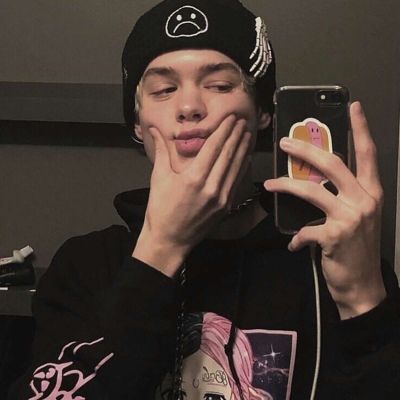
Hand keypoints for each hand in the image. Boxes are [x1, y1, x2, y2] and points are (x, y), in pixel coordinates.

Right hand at [133, 115, 251, 276]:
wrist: (170, 239)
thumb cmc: (160, 209)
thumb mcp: (158, 178)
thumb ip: (161, 151)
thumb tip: (153, 128)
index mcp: (193, 177)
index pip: (213, 147)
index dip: (224, 130)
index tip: (231, 118)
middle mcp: (211, 186)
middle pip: (228, 155)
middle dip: (236, 135)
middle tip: (243, 120)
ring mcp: (221, 197)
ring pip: (236, 167)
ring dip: (243, 149)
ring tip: (247, 133)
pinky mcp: (226, 206)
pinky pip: (236, 181)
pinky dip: (242, 167)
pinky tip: (246, 156)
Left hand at [265, 102, 385, 318]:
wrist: (363, 286)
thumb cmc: (356, 249)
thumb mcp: (356, 218)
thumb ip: (341, 197)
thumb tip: (312, 182)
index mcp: (371, 192)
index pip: (367, 153)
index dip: (361, 129)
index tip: (353, 107)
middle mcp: (364, 200)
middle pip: (332, 163)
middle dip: (305, 150)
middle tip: (284, 142)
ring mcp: (350, 217)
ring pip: (310, 190)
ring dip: (285, 186)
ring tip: (269, 185)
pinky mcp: (333, 236)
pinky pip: (304, 231)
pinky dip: (295, 238)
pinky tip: (293, 244)